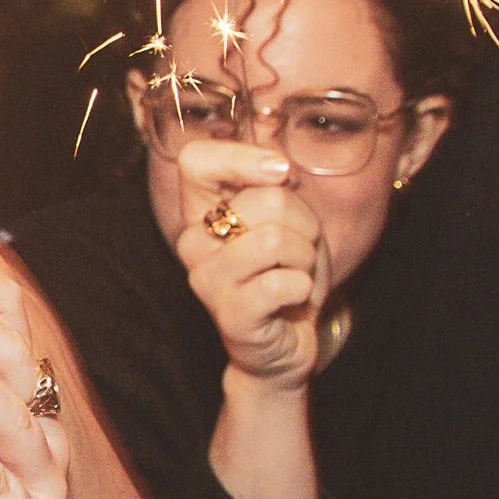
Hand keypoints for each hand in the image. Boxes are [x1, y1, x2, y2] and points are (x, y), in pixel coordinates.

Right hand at [172, 140, 331, 386]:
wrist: (286, 341)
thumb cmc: (284, 273)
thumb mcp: (285, 220)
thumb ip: (272, 188)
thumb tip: (279, 170)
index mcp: (200, 212)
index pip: (196, 161)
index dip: (241, 158)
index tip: (282, 173)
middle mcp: (193, 243)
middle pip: (263, 200)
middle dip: (304, 223)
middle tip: (300, 250)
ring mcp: (206, 281)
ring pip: (275, 240)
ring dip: (306, 258)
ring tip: (297, 274)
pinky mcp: (230, 315)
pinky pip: (281, 283)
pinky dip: (304, 287)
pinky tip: (294, 299)